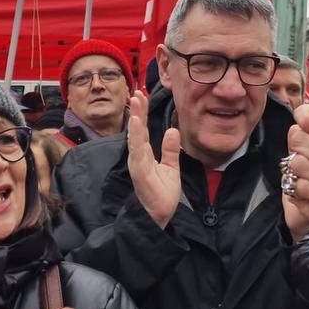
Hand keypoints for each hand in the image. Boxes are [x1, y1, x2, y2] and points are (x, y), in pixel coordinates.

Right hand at [126, 91, 181, 228]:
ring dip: (135, 120)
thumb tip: (173, 130)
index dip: (142, 113)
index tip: (141, 96)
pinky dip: (136, 137)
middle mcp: (138, 157)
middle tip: (136, 92)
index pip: (143, 130)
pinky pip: (137, 152)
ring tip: (136, 103)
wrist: (159, 216)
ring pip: (135, 138)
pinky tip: (136, 125)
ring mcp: (138, 164)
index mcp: (145, 155)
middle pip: (137, 130)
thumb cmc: (161, 194)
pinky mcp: (139, 172)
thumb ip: (170, 150)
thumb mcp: (171, 168)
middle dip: (137, 111)